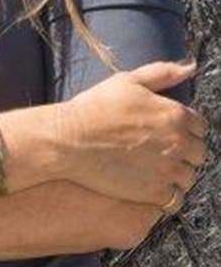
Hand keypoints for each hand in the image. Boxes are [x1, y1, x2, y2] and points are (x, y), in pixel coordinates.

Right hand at [54, 61, 206, 206]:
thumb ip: (161, 73)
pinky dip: (167, 197)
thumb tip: (190, 67)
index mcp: (176, 114)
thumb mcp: (126, 81)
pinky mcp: (153, 191)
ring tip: (153, 174)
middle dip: (183, 154)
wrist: (65, 140)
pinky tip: (150, 191)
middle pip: (198, 154)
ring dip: (176, 176)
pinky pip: (174, 199)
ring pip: (188, 177)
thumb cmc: (91, 109)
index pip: (200, 128)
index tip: (167, 136)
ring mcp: (167, 169)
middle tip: (159, 156)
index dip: (184, 132)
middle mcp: (178, 142)